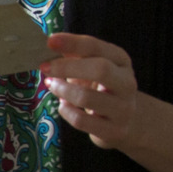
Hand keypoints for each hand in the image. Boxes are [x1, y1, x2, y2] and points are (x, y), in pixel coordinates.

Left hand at [40, 33, 148, 149]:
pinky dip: (66, 111)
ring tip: (51, 85)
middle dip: (67, 67)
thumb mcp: (92, 67)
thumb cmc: (100, 87)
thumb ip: (74, 54)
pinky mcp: (114, 130)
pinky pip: (81, 120)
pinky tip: (63, 105)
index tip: (50, 41)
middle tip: (44, 67)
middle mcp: (127, 83)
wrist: (126, 120)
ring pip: (87, 97)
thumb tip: (50, 43)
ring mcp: (123, 108)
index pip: (97, 47)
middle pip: (101, 70)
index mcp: (121, 61)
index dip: (73, 43)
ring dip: (62, 90)